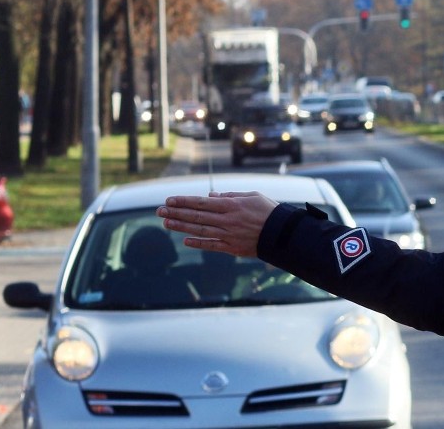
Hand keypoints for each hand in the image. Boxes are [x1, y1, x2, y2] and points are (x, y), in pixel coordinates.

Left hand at [157, 191, 278, 256]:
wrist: (283, 233)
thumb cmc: (268, 211)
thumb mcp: (251, 196)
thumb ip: (230, 196)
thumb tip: (210, 196)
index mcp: (231, 205)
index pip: (201, 203)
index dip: (183, 202)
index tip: (169, 200)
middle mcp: (227, 220)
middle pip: (196, 216)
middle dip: (176, 213)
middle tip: (159, 211)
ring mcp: (229, 235)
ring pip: (200, 230)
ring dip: (181, 227)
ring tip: (166, 223)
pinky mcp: (232, 247)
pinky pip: (212, 245)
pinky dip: (198, 242)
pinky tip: (185, 240)